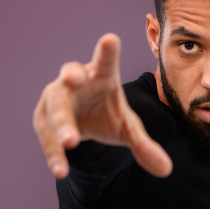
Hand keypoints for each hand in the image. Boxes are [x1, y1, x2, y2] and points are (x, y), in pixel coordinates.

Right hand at [32, 33, 172, 178]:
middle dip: (70, 78)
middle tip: (72, 79)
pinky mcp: (43, 116)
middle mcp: (76, 81)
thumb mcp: (127, 129)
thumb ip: (144, 145)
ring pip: (55, 107)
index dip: (107, 51)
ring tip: (71, 143)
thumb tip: (167, 169)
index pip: (105, 61)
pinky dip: (53, 150)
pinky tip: (60, 169)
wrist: (82, 123)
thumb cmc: (107, 115)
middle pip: (70, 76)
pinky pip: (46, 133)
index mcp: (101, 75)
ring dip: (61, 124)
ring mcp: (56, 96)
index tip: (110, 39)